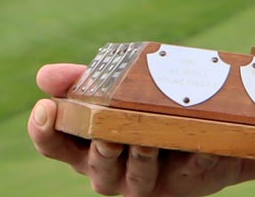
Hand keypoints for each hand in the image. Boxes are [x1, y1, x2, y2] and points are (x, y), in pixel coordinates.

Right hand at [27, 63, 254, 195]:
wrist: (211, 127)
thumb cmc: (147, 107)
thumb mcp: (116, 90)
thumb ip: (83, 81)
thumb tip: (43, 76)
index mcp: (88, 147)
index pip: (55, 145)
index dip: (44, 131)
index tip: (45, 108)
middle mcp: (113, 170)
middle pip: (96, 167)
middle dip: (100, 153)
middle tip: (106, 137)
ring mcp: (150, 179)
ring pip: (139, 178)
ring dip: (141, 160)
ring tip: (146, 141)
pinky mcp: (188, 178)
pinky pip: (192, 169)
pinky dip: (196, 157)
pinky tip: (200, 144)